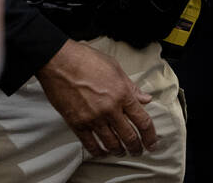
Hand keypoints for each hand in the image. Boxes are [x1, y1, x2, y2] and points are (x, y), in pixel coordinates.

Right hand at [37, 40, 157, 156]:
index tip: (152, 142)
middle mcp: (110, 109)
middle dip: (136, 147)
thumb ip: (131, 87)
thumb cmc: (86, 60)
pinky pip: (91, 144)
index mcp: (122, 93)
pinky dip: (99, 151)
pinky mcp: (77, 124)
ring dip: (119, 151)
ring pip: (112, 144)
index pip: (143, 121)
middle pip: (129, 136)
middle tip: (138, 151)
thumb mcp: (115, 68)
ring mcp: (93, 118)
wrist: (59, 62)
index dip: (150, 136)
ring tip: (122, 152)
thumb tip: (145, 98)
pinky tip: (102, 152)